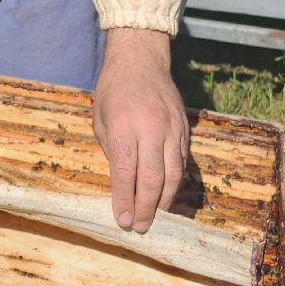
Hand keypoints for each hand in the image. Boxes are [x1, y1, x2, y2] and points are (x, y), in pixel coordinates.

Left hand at [92, 28, 188, 233]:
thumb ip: (112, 152)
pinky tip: (167, 193)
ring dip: (164, 199)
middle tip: (141, 226)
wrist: (140, 59)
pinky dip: (175, 181)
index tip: (122, 220)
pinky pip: (182, 161)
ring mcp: (171, 127)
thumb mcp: (101, 120)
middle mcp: (150, 127)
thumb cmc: (113, 90)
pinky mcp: (183, 127)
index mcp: (123, 125)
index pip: (125, 173)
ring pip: (173, 173)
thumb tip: (123, 186)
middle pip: (153, 178)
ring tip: (156, 215)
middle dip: (146, 207)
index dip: (124, 200)